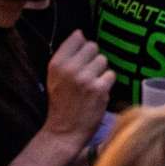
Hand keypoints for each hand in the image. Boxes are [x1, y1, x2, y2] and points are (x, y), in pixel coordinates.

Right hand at [41, 30, 113, 144]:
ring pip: (103, 60)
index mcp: (57, 63)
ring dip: (100, 71)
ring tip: (91, 84)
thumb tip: (80, 34)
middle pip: (93, 46)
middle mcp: (70, 68)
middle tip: (87, 74)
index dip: (82, 46)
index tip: (81, 57)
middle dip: (92, 58)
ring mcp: (85, 78)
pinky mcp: (99, 89)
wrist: (64, 131)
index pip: (77, 37)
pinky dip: (106, 83)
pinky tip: (98, 92)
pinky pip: (110, 75)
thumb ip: (66, 56)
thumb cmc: (61, 103)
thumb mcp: (54, 77)